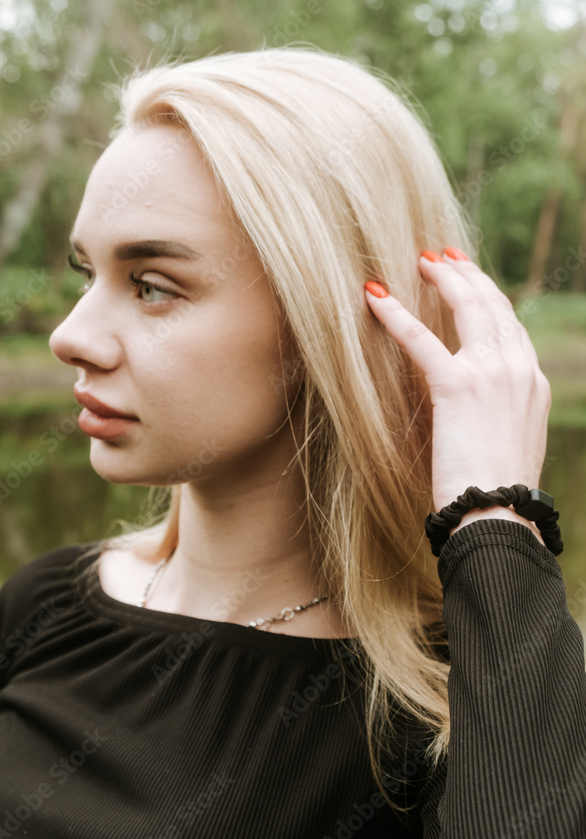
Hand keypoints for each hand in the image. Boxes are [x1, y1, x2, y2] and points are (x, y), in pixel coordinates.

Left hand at [364, 249, 550, 540]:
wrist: (497, 513)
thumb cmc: (495, 494)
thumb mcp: (508, 445)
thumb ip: (496, 417)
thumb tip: (476, 416)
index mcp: (533, 383)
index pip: (511, 327)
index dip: (489, 297)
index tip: (469, 280)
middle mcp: (519, 370)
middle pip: (493, 305)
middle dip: (467, 274)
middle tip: (442, 257)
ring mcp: (492, 374)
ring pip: (468, 307)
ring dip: (442, 278)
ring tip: (419, 261)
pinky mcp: (458, 387)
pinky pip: (421, 339)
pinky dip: (395, 315)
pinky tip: (374, 297)